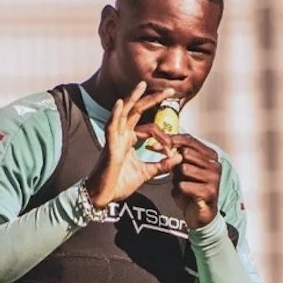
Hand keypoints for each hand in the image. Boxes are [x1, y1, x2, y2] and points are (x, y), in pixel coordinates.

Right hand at [85, 83, 182, 207]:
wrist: (103, 196)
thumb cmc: (119, 184)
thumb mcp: (146, 173)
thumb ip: (162, 165)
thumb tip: (179, 157)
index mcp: (130, 140)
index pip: (150, 127)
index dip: (164, 136)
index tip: (173, 149)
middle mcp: (122, 136)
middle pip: (138, 111)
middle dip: (153, 99)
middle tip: (170, 90)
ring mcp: (115, 139)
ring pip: (124, 113)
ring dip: (133, 98)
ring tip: (142, 85)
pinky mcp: (110, 147)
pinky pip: (111, 127)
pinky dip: (115, 114)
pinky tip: (121, 103)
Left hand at [169, 134, 221, 228]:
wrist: (199, 215)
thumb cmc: (191, 190)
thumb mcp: (182, 170)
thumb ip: (176, 157)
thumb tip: (162, 143)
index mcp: (211, 156)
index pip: (189, 140)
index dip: (171, 140)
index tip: (155, 146)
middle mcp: (215, 165)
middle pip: (186, 153)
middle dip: (175, 162)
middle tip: (174, 173)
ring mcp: (214, 178)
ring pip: (185, 168)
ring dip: (178, 178)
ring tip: (184, 185)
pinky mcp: (209, 192)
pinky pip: (184, 185)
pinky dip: (180, 190)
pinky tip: (186, 195)